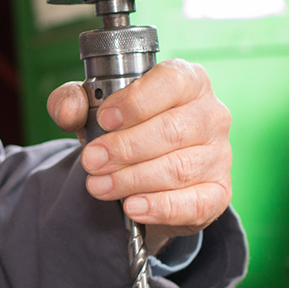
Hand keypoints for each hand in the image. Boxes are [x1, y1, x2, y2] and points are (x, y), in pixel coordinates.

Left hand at [48, 58, 232, 241]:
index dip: (136, 102)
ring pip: (178, 168)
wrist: (146, 176)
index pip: (171, 82)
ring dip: (132, 180)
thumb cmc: (126, 131)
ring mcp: (219, 155)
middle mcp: (211, 114)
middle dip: (125, 148)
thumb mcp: (93, 111)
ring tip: (99, 186)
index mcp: (189, 81)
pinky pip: (194, 203)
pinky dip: (160, 207)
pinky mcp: (218, 193)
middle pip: (172, 130)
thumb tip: (69, 109)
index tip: (105, 119)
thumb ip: (72, 102)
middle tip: (92, 160)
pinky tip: (133, 207)